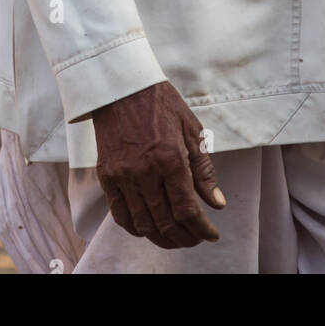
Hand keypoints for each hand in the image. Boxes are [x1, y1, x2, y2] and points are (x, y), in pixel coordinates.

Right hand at [91, 80, 224, 249]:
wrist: (122, 87)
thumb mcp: (191, 131)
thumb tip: (217, 203)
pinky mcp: (107, 176)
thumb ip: (204, 171)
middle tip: (195, 238)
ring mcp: (123, 176)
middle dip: (185, 238)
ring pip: (143, 224)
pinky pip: (120, 214)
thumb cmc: (161, 104)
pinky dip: (135, 228)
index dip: (202, 229)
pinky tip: (148, 229)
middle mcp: (145, 172)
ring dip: (162, 238)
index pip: (187, 210)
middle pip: (166, 223)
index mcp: (170, 158)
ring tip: (175, 238)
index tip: (211, 234)